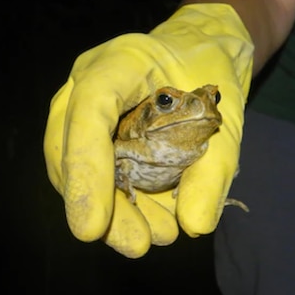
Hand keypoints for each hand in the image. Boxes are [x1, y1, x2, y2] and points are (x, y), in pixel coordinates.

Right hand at [43, 4, 253, 257]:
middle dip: (99, 205)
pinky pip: (93, 174)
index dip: (86, 168)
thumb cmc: (210, 72)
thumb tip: (194, 225)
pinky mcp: (89, 134)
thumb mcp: (227, 116)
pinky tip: (153, 225)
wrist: (200, 49)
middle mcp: (86, 83)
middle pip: (67, 146)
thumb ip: (214, 168)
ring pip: (74, 168)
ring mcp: (80, 108)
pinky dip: (120, 205)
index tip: (92, 226)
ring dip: (112, 211)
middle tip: (137, 245)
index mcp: (120, 61)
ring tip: (158, 237)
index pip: (90, 109)